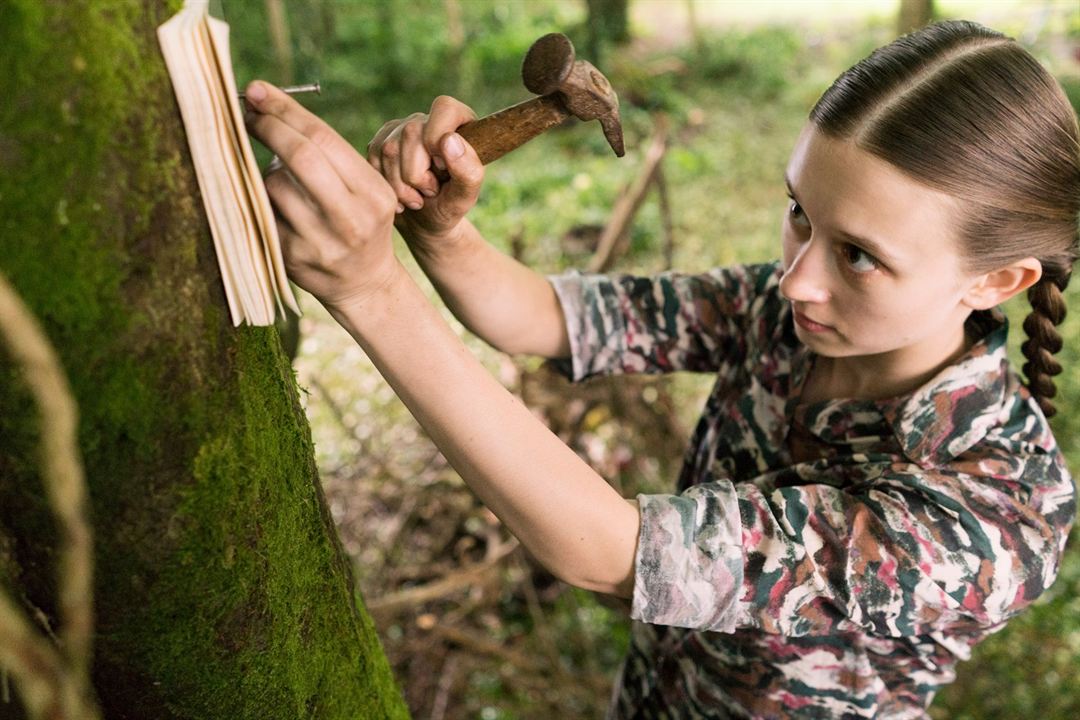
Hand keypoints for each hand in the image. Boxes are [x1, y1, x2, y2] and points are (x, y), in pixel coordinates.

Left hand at [244, 81, 400, 311]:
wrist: (364, 284)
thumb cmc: (359, 223)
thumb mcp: (365, 190)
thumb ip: (330, 156)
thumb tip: (266, 106)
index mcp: (373, 194)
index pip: (324, 139)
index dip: (286, 110)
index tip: (259, 91)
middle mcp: (351, 220)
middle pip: (301, 157)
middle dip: (269, 127)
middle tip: (248, 113)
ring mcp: (320, 242)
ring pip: (275, 184)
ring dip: (268, 170)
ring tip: (282, 178)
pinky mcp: (292, 259)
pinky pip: (263, 211)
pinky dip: (262, 198)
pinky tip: (275, 204)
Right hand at [367, 96, 484, 251]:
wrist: (424, 222)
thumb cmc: (450, 206)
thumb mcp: (465, 196)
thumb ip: (468, 170)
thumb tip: (449, 140)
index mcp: (457, 121)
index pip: (444, 109)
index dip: (438, 141)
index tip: (443, 169)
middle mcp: (425, 119)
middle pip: (411, 133)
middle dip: (417, 175)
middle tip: (430, 191)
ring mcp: (398, 129)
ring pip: (388, 149)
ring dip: (401, 186)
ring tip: (416, 198)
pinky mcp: (379, 143)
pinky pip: (373, 160)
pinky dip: (386, 186)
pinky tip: (400, 196)